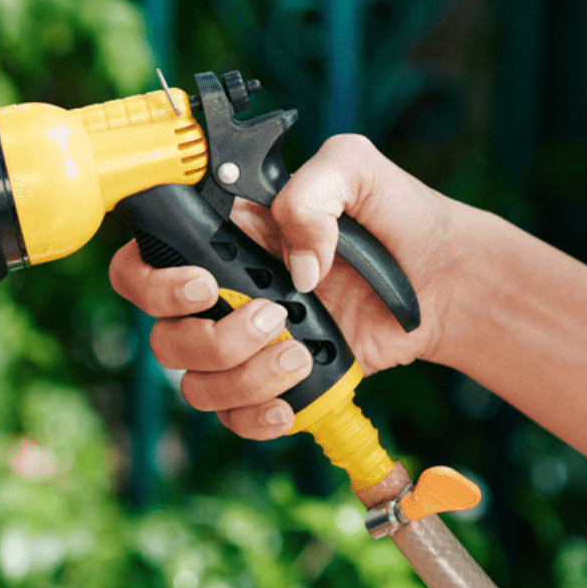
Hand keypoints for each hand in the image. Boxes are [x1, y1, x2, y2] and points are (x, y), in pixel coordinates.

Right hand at [108, 134, 463, 439]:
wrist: (446, 281)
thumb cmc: (396, 218)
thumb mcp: (356, 171)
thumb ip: (310, 192)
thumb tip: (292, 263)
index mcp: (219, 239)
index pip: (140, 262)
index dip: (151, 282)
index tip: (204, 282)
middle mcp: (219, 294)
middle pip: (162, 334)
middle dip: (210, 337)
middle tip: (272, 317)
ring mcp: (243, 343)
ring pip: (193, 382)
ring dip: (241, 377)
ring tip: (302, 354)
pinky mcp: (272, 383)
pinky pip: (231, 416)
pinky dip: (254, 417)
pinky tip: (289, 402)